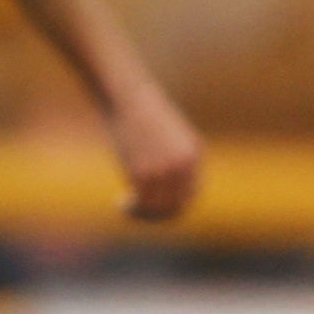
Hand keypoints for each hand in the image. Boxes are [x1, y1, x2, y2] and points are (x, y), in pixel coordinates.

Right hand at [104, 80, 204, 222]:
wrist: (128, 99)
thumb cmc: (147, 115)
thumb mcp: (173, 135)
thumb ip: (180, 159)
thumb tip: (179, 189)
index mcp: (194, 157)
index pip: (191, 195)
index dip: (175, 206)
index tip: (157, 205)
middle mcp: (182, 166)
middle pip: (177, 205)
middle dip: (159, 214)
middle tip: (142, 212)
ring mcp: (162, 170)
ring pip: (159, 207)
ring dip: (144, 214)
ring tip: (128, 208)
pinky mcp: (141, 172)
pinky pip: (141, 201)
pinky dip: (131, 208)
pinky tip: (120, 202)